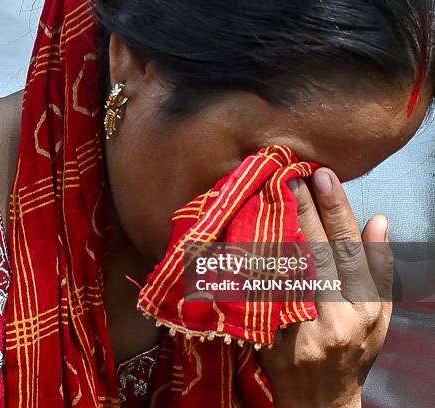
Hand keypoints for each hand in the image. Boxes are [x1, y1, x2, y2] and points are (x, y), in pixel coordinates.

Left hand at [257, 168, 392, 407]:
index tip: (324, 176)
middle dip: (300, 211)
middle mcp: (332, 316)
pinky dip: (253, 263)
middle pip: (313, 253)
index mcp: (363, 308)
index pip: (348, 249)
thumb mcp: (378, 315)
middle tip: (287, 176)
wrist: (320, 398)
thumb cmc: (354, 350)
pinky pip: (260, 292)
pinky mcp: (270, 336)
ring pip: (284, 270)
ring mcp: (298, 328)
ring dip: (274, 230)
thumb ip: (379, 268)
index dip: (336, 210)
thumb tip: (378, 221)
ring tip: (266, 196)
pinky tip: (245, 237)